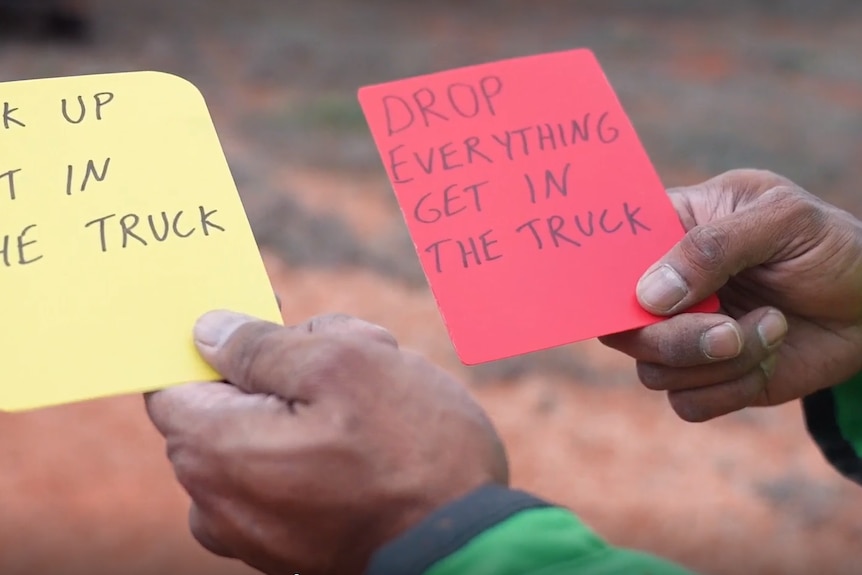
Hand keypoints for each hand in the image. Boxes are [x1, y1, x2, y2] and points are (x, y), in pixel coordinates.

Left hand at [145, 311, 507, 574]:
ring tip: (378, 398)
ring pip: (264, 437)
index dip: (215, 344)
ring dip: (309, 407)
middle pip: (227, 405)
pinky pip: (285, 477)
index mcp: (216, 449)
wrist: (465, 547)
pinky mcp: (288, 547)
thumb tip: (208, 332)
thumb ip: (260, 345)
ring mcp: (252, 532)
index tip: (267, 323)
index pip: (172, 382)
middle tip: (354, 353)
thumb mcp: (342, 363)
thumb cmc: (410, 449)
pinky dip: (317, 449)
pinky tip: (374, 440)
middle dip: (282, 371)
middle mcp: (217, 501)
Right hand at [601, 169, 861, 421]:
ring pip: (652, 371)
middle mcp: (667, 288)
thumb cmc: (831, 246)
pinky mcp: (708, 378)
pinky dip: (730, 389)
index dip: (605, 281)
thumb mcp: (783, 220)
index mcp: (672, 232)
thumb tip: (648, 296)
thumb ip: (713, 247)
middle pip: (621, 328)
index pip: (610, 257)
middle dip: (672, 338)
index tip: (632, 299)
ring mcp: (684, 335)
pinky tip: (770, 352)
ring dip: (716, 362)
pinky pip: (687, 404)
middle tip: (726, 331)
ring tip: (771, 327)